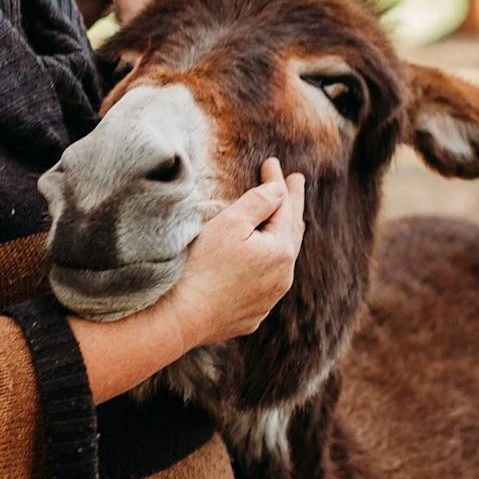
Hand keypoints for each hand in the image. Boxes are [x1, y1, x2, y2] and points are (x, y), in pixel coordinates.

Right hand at [167, 160, 305, 345]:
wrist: (182, 316)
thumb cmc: (203, 266)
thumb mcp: (230, 223)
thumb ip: (259, 202)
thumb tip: (279, 189)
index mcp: (281, 250)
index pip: (284, 207)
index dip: (278, 182)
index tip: (273, 162)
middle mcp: (282, 277)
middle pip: (291, 232)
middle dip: (292, 205)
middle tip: (296, 183)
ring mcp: (269, 299)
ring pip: (283, 260)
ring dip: (285, 235)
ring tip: (290, 220)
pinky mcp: (252, 314)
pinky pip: (268, 283)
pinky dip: (269, 265)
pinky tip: (265, 263)